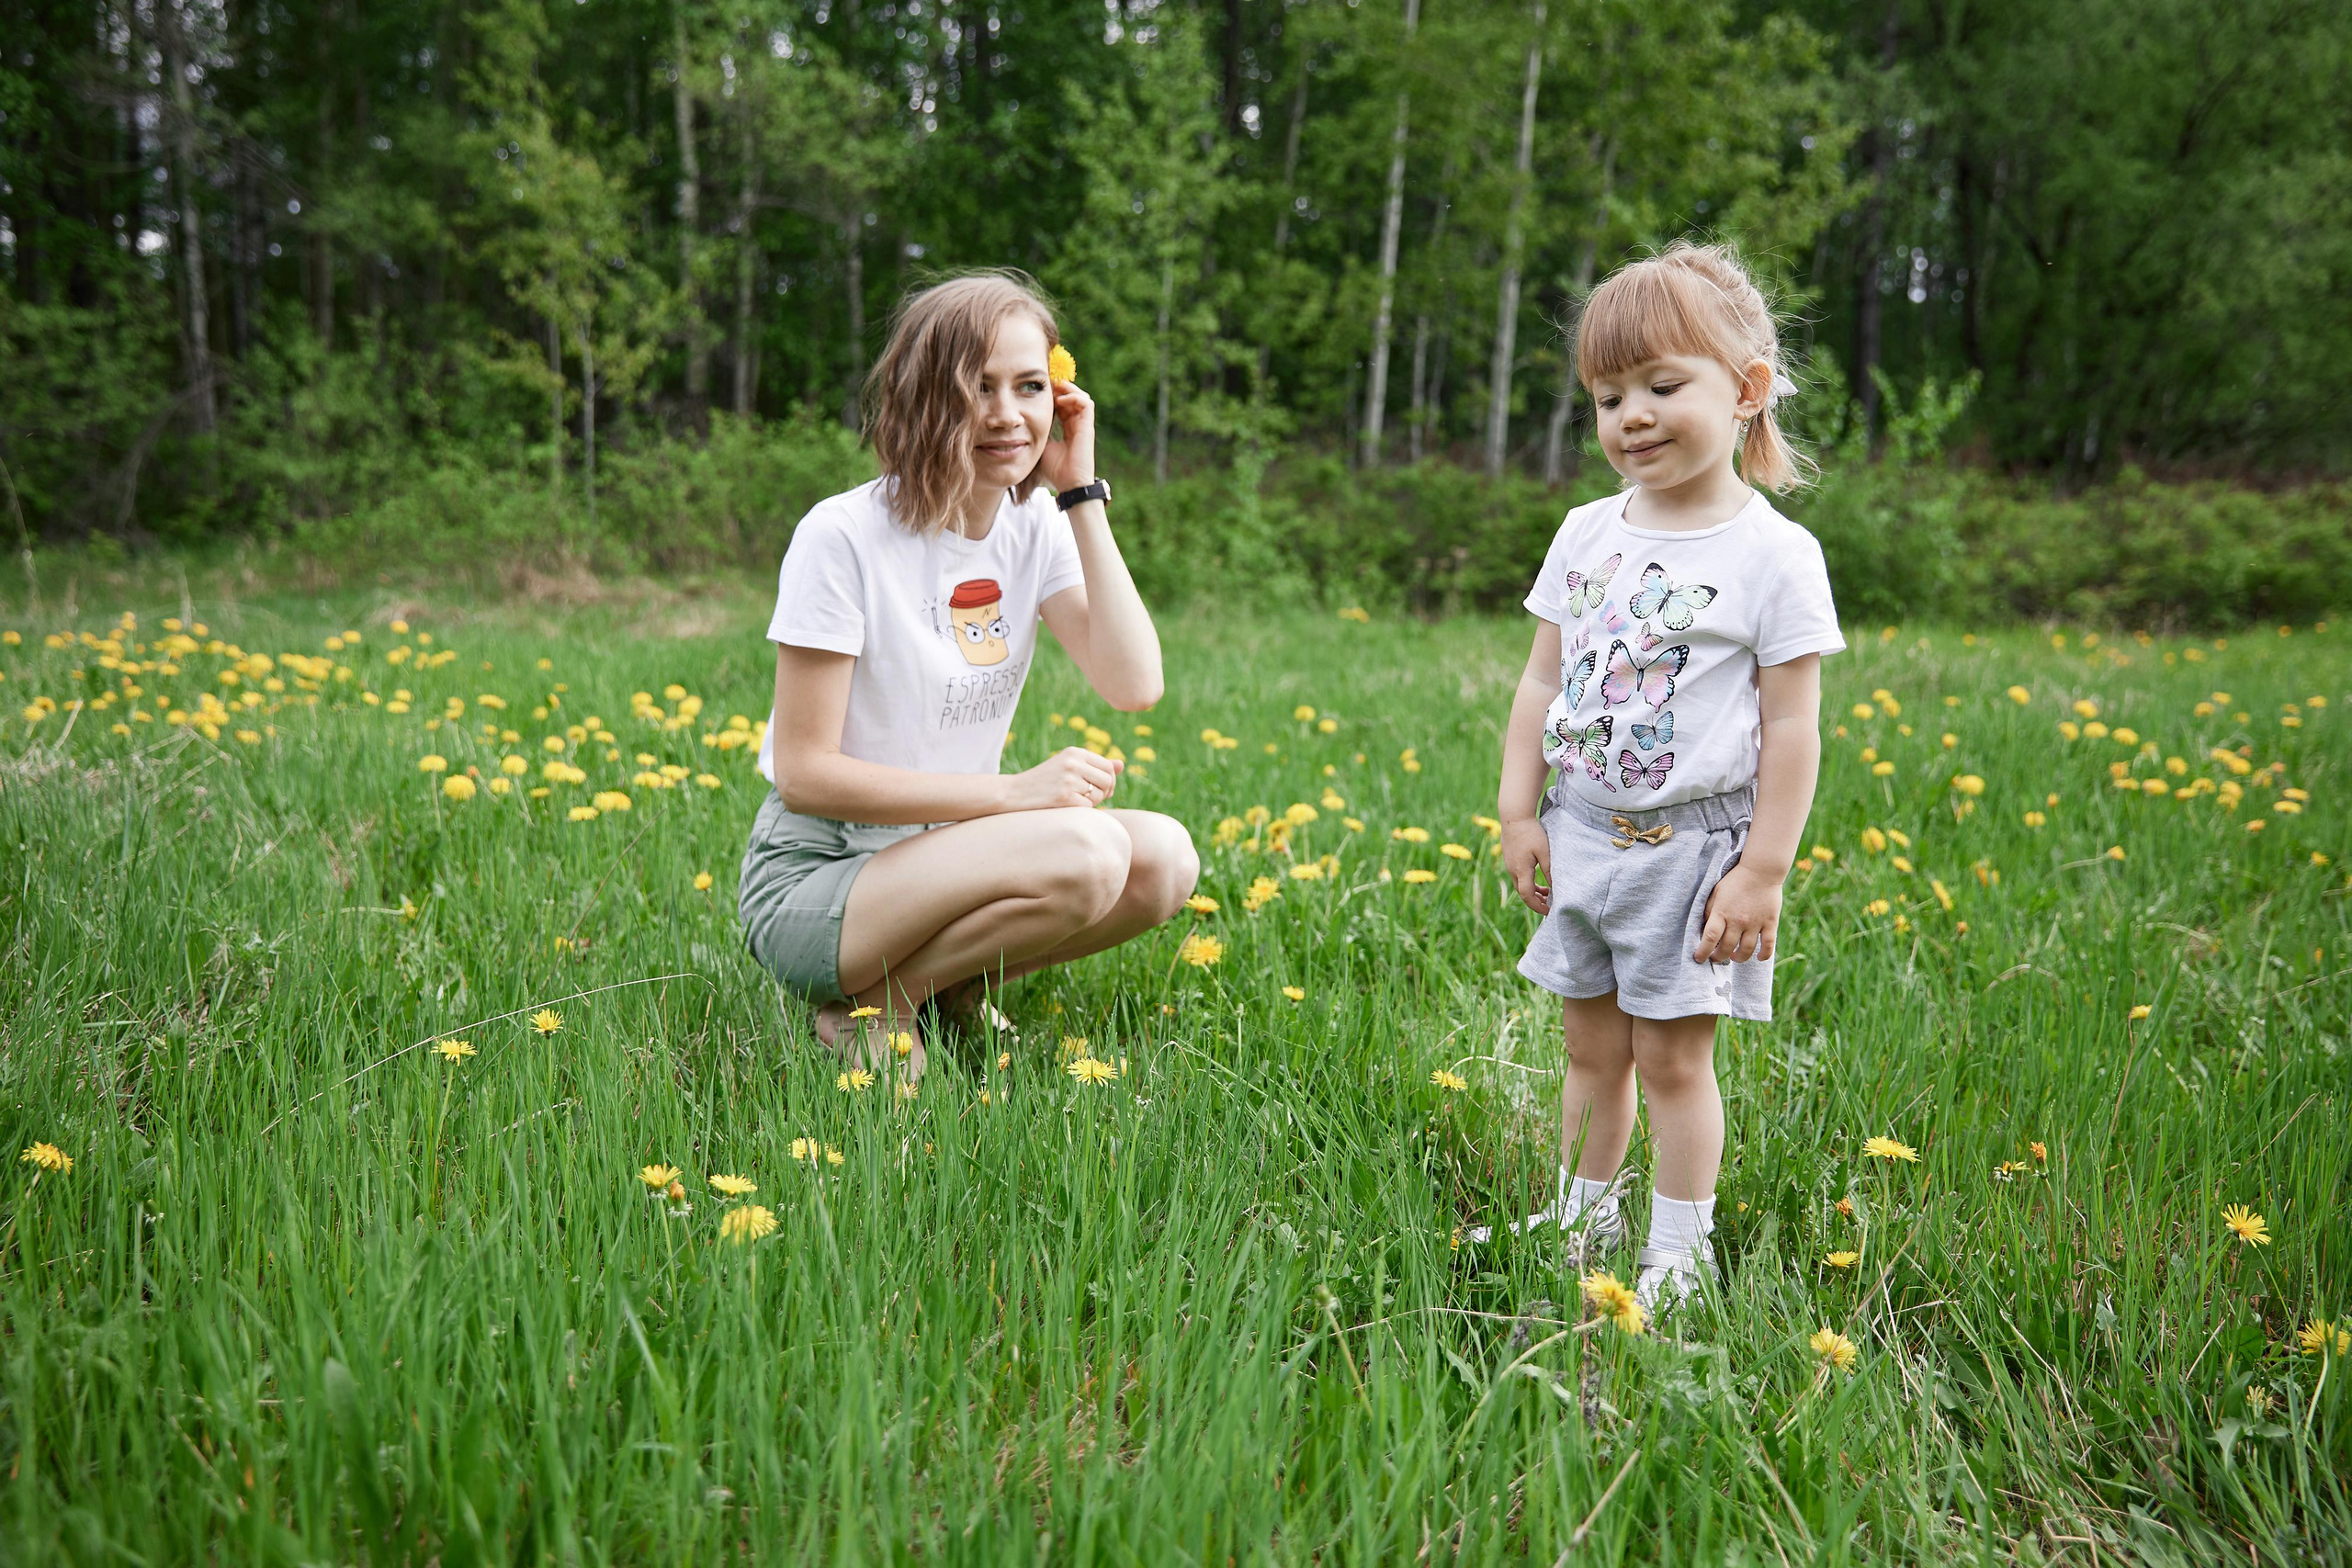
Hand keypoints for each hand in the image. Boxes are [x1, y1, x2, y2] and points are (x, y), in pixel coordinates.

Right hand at [1003, 747, 1121, 811]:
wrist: (1015, 792)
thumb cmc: (1044, 781)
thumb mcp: (1069, 766)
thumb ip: (1095, 765)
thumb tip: (1122, 765)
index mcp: (1075, 752)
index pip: (1108, 767)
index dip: (1110, 780)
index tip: (1102, 789)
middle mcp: (1073, 763)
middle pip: (1108, 780)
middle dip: (1105, 793)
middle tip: (1092, 798)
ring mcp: (1069, 780)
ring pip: (1099, 795)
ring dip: (1092, 802)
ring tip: (1076, 800)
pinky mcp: (1064, 797)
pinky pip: (1089, 807)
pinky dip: (1082, 810)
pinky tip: (1068, 806)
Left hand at [1039, 378, 1097, 496]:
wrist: (1070, 484)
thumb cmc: (1056, 470)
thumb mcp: (1041, 446)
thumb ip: (1037, 433)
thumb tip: (1023, 424)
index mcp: (1068, 429)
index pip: (1063, 405)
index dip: (1053, 396)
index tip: (1039, 392)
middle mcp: (1077, 424)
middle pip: (1072, 397)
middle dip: (1059, 388)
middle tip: (1045, 384)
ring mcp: (1084, 425)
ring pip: (1081, 396)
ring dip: (1068, 389)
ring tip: (1054, 389)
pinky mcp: (1087, 426)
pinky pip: (1086, 403)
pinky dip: (1073, 397)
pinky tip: (1059, 401)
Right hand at [1502, 816, 1551, 913]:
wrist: (1514, 816)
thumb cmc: (1531, 832)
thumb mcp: (1544, 852)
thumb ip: (1549, 871)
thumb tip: (1555, 888)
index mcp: (1521, 871)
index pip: (1528, 896)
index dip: (1538, 906)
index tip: (1550, 911)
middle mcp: (1512, 870)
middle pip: (1523, 893)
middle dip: (1536, 901)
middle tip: (1550, 903)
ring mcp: (1509, 864)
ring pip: (1520, 885)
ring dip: (1533, 891)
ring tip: (1546, 892)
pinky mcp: (1509, 858)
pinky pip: (1518, 876)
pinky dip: (1528, 882)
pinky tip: (1537, 877)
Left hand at [1694, 862, 1781, 962]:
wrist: (1761, 870)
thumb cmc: (1736, 880)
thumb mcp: (1716, 892)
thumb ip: (1709, 909)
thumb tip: (1703, 927)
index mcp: (1721, 912)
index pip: (1710, 937)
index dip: (1703, 951)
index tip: (1699, 959)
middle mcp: (1738, 920)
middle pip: (1727, 947)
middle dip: (1719, 957)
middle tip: (1716, 958)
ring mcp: (1755, 923)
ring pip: (1746, 950)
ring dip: (1739, 958)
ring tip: (1734, 957)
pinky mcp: (1770, 923)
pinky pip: (1768, 944)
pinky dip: (1764, 955)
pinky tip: (1758, 958)